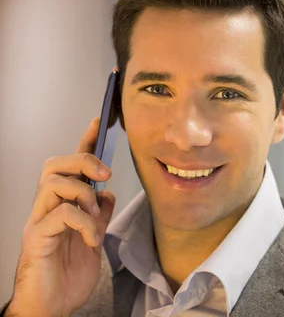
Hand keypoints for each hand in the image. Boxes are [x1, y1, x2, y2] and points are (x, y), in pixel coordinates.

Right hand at [6, 118, 115, 316]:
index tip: (99, 123)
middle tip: (104, 176)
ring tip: (95, 215)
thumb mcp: (92, 238)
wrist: (52, 306)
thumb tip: (108, 193)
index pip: (71, 167)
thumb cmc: (67, 274)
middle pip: (55, 165)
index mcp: (63, 205)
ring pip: (53, 183)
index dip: (84, 142)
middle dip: (83, 161)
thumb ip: (99, 214)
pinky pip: (60, 214)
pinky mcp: (37, 238)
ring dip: (83, 193)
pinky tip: (91, 237)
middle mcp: (47, 208)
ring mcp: (39, 222)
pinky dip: (83, 222)